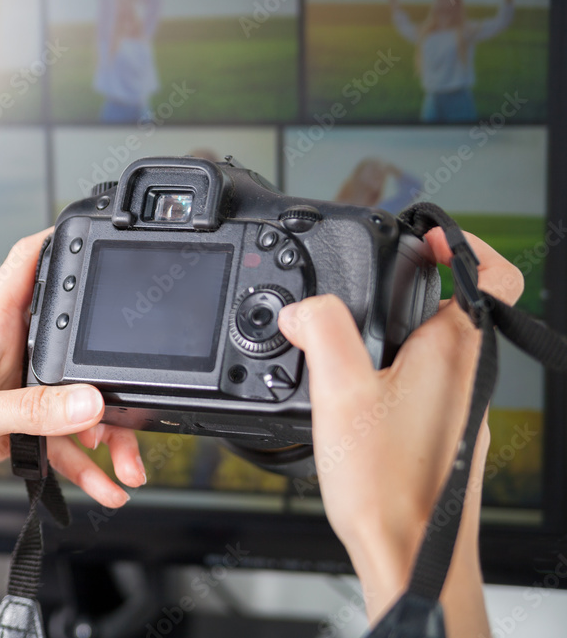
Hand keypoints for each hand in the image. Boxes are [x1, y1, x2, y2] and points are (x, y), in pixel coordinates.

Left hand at [0, 230, 143, 545]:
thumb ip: (32, 409)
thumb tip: (91, 400)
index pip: (25, 268)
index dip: (58, 242)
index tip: (96, 233)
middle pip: (68, 346)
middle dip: (107, 371)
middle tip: (136, 401)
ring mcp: (3, 400)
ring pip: (71, 405)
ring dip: (105, 433)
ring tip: (128, 463)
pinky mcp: (5, 439)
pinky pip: (59, 447)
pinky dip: (85, 466)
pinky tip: (105, 485)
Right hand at [278, 229, 522, 627]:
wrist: (411, 555)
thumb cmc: (389, 486)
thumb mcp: (340, 394)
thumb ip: (322, 333)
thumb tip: (303, 307)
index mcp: (454, 350)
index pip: (491, 272)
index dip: (460, 242)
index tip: (420, 237)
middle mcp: (466, 374)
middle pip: (453, 303)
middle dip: (407, 285)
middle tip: (363, 282)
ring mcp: (458, 404)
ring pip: (434, 344)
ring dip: (393, 330)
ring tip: (345, 338)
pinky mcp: (442, 430)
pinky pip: (421, 379)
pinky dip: (390, 369)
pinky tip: (351, 392)